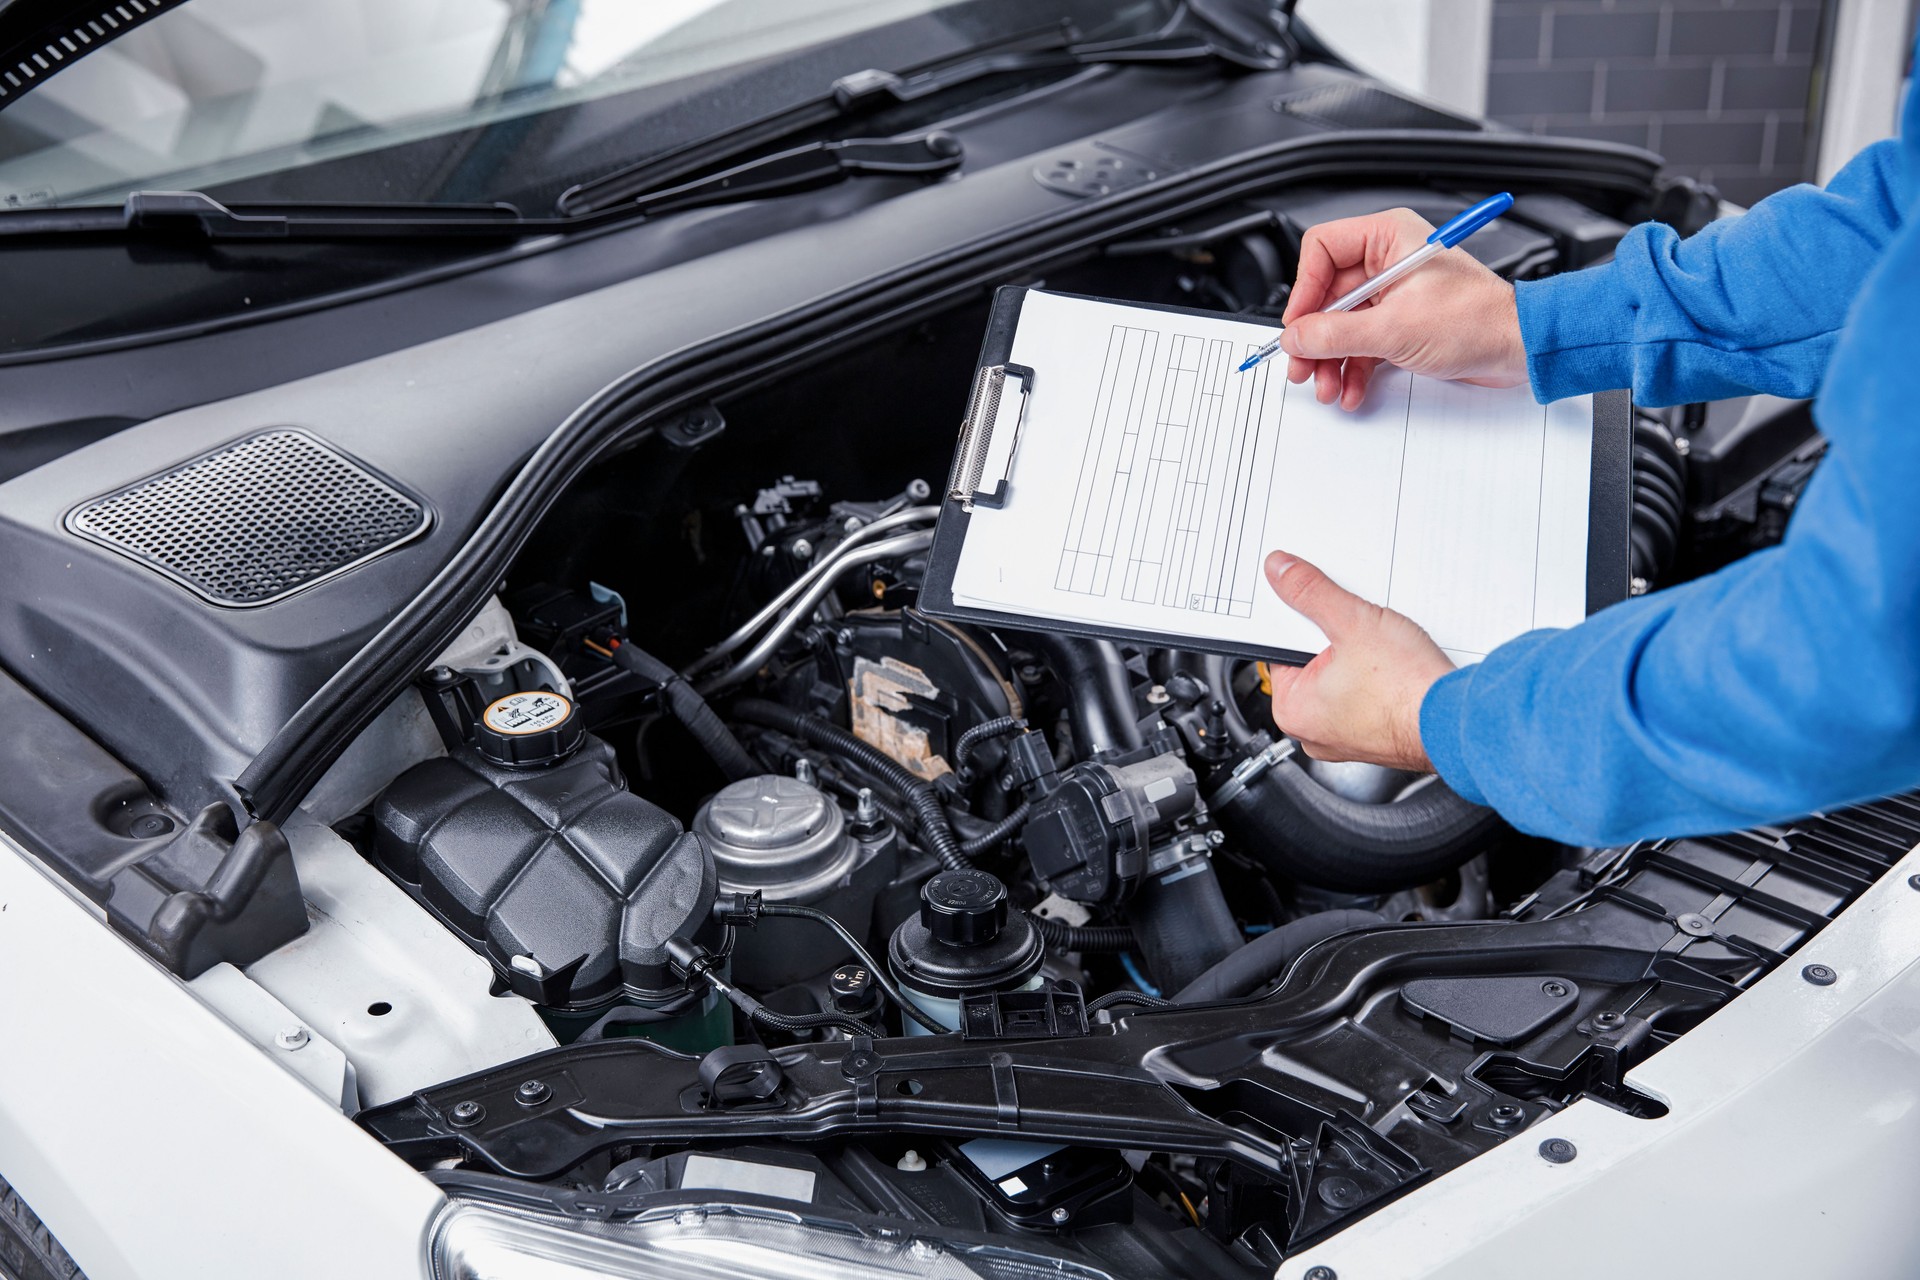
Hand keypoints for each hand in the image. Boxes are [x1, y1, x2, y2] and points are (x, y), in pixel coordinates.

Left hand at [1263, 551, 1454, 770]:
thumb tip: (1281, 572)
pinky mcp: (1376, 735)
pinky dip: (1375, 677)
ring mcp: (1346, 736)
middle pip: (1311, 662)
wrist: (1456, 721)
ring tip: (1381, 651)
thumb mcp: (1351, 622)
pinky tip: (1394, 668)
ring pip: (1341, 678)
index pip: (1279, 648)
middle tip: (1357, 629)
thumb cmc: (1406, 691)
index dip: (1297, 619)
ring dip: (1357, 655)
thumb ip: (1310, 592)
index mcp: (1292, 708)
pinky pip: (1364, 695)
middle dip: (1332, 638)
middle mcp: (1313, 729)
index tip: (1312, 604)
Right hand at [1279, 208, 1527, 409]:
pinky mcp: (1399, 321)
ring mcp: (1393, 293)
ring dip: (1331, 360)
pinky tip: (1351, 389)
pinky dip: (1352, 368)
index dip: (1304, 290)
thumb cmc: (1479, 320)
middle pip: (1326, 295)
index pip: (1322, 250)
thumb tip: (1297, 337)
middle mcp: (1387, 259)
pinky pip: (1360, 342)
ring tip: (1328, 386)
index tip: (1298, 326)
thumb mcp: (1394, 330)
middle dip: (1315, 338)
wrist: (1517, 348)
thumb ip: (1336, 334)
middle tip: (1303, 366)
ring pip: (1340, 324)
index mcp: (1388, 237)